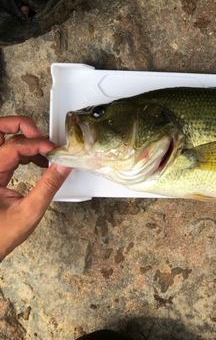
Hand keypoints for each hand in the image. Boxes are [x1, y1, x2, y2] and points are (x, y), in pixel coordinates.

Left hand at [0, 116, 71, 260]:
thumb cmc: (1, 235)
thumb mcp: (30, 211)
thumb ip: (49, 185)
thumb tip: (63, 165)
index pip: (14, 146)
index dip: (37, 144)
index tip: (55, 150)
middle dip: (21, 126)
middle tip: (41, 135)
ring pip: (3, 138)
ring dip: (25, 139)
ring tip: (45, 151)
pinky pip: (8, 151)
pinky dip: (25, 151)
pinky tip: (39, 161)